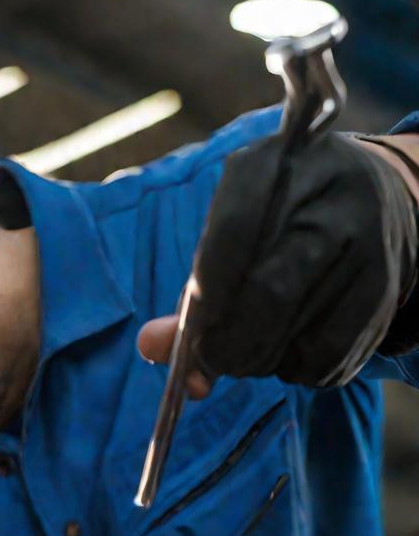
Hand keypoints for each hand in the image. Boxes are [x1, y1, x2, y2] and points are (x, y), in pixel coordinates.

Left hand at [139, 132, 418, 393]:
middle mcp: (327, 199)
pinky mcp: (386, 291)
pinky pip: (326, 356)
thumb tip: (149, 347)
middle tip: (211, 360)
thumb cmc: (277, 228)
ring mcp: (366, 243)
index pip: (232, 232)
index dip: (206, 294)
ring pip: (295, 334)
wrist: (376, 205)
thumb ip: (190, 296)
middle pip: (268, 293)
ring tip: (251, 348)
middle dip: (227, 344)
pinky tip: (289, 351)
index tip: (191, 333)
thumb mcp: (230, 240)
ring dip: (259, 361)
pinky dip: (295, 370)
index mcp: (271, 165)